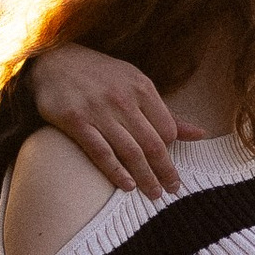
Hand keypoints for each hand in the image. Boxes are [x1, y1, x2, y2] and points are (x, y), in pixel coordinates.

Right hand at [34, 44, 200, 198]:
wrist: (54, 61)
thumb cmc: (101, 76)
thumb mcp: (136, 84)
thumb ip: (166, 113)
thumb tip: (200, 134)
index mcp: (142, 87)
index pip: (167, 129)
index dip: (171, 151)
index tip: (170, 168)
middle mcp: (123, 98)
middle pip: (152, 144)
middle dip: (165, 171)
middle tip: (172, 190)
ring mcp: (98, 110)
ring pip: (129, 151)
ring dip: (145, 176)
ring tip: (154, 194)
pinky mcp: (75, 120)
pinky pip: (100, 152)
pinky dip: (116, 171)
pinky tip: (128, 186)